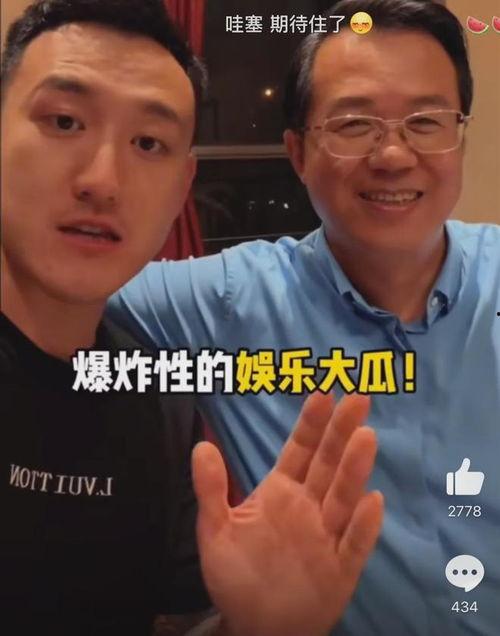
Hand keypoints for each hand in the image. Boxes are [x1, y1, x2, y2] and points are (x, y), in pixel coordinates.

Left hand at [192, 392, 383, 635]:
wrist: (257, 628)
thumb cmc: (237, 575)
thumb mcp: (214, 531)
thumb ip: (211, 489)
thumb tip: (200, 444)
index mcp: (282, 492)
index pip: (300, 450)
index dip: (311, 423)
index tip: (322, 393)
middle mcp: (309, 506)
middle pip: (327, 464)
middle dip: (341, 431)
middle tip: (359, 398)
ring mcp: (327, 536)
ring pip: (342, 497)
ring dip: (354, 469)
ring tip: (366, 437)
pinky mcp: (340, 569)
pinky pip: (353, 545)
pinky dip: (362, 526)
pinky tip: (372, 502)